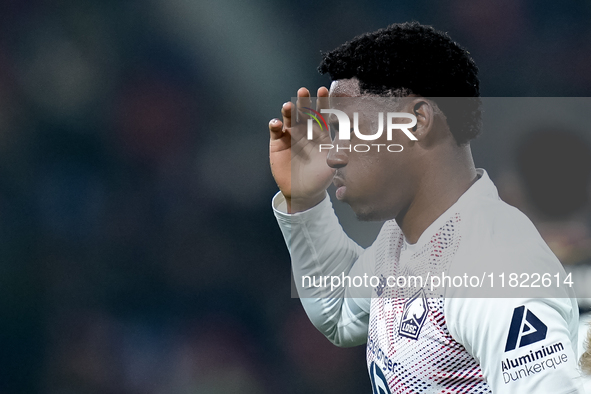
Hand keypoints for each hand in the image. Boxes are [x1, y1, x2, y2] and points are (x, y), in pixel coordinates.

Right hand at [269, 87, 334, 212]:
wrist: (303, 192)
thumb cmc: (321, 177)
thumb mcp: (333, 165)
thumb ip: (339, 152)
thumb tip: (348, 143)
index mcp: (321, 132)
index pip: (322, 114)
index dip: (323, 102)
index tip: (323, 90)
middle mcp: (305, 130)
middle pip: (304, 112)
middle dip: (303, 101)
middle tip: (303, 91)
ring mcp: (290, 135)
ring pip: (289, 119)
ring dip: (288, 111)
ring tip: (288, 106)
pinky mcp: (277, 143)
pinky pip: (275, 131)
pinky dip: (275, 125)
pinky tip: (277, 124)